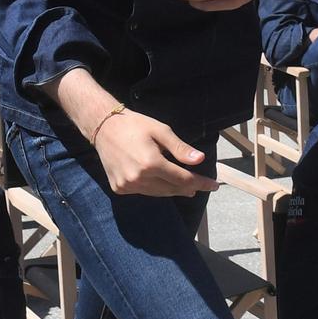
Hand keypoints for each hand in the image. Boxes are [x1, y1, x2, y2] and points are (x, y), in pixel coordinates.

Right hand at [91, 108, 218, 197]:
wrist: (103, 127)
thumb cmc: (135, 125)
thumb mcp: (161, 131)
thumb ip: (180, 148)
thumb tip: (200, 160)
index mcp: (151, 163)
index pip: (183, 179)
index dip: (200, 183)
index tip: (214, 185)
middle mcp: (138, 178)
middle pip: (172, 189)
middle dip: (189, 187)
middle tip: (202, 186)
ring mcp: (127, 185)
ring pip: (159, 193)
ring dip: (174, 190)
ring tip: (187, 187)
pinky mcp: (119, 188)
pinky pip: (145, 192)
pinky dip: (156, 189)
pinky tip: (163, 183)